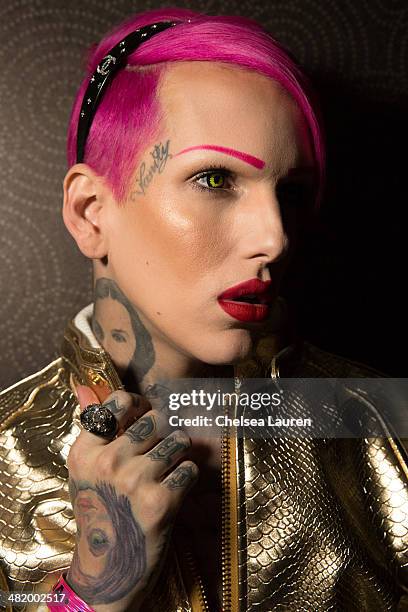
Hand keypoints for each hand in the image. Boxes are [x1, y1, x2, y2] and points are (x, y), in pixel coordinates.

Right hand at [66, 385, 198, 611]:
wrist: (108, 566)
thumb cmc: (99, 510)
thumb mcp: (85, 469)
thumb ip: (92, 428)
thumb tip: (84, 385)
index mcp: (85, 451)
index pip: (119, 403)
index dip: (139, 405)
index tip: (143, 416)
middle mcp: (108, 462)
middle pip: (155, 421)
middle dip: (164, 432)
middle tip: (161, 448)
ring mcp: (135, 481)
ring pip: (177, 441)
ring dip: (180, 453)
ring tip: (169, 467)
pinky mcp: (160, 502)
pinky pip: (190, 469)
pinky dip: (188, 476)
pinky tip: (175, 488)